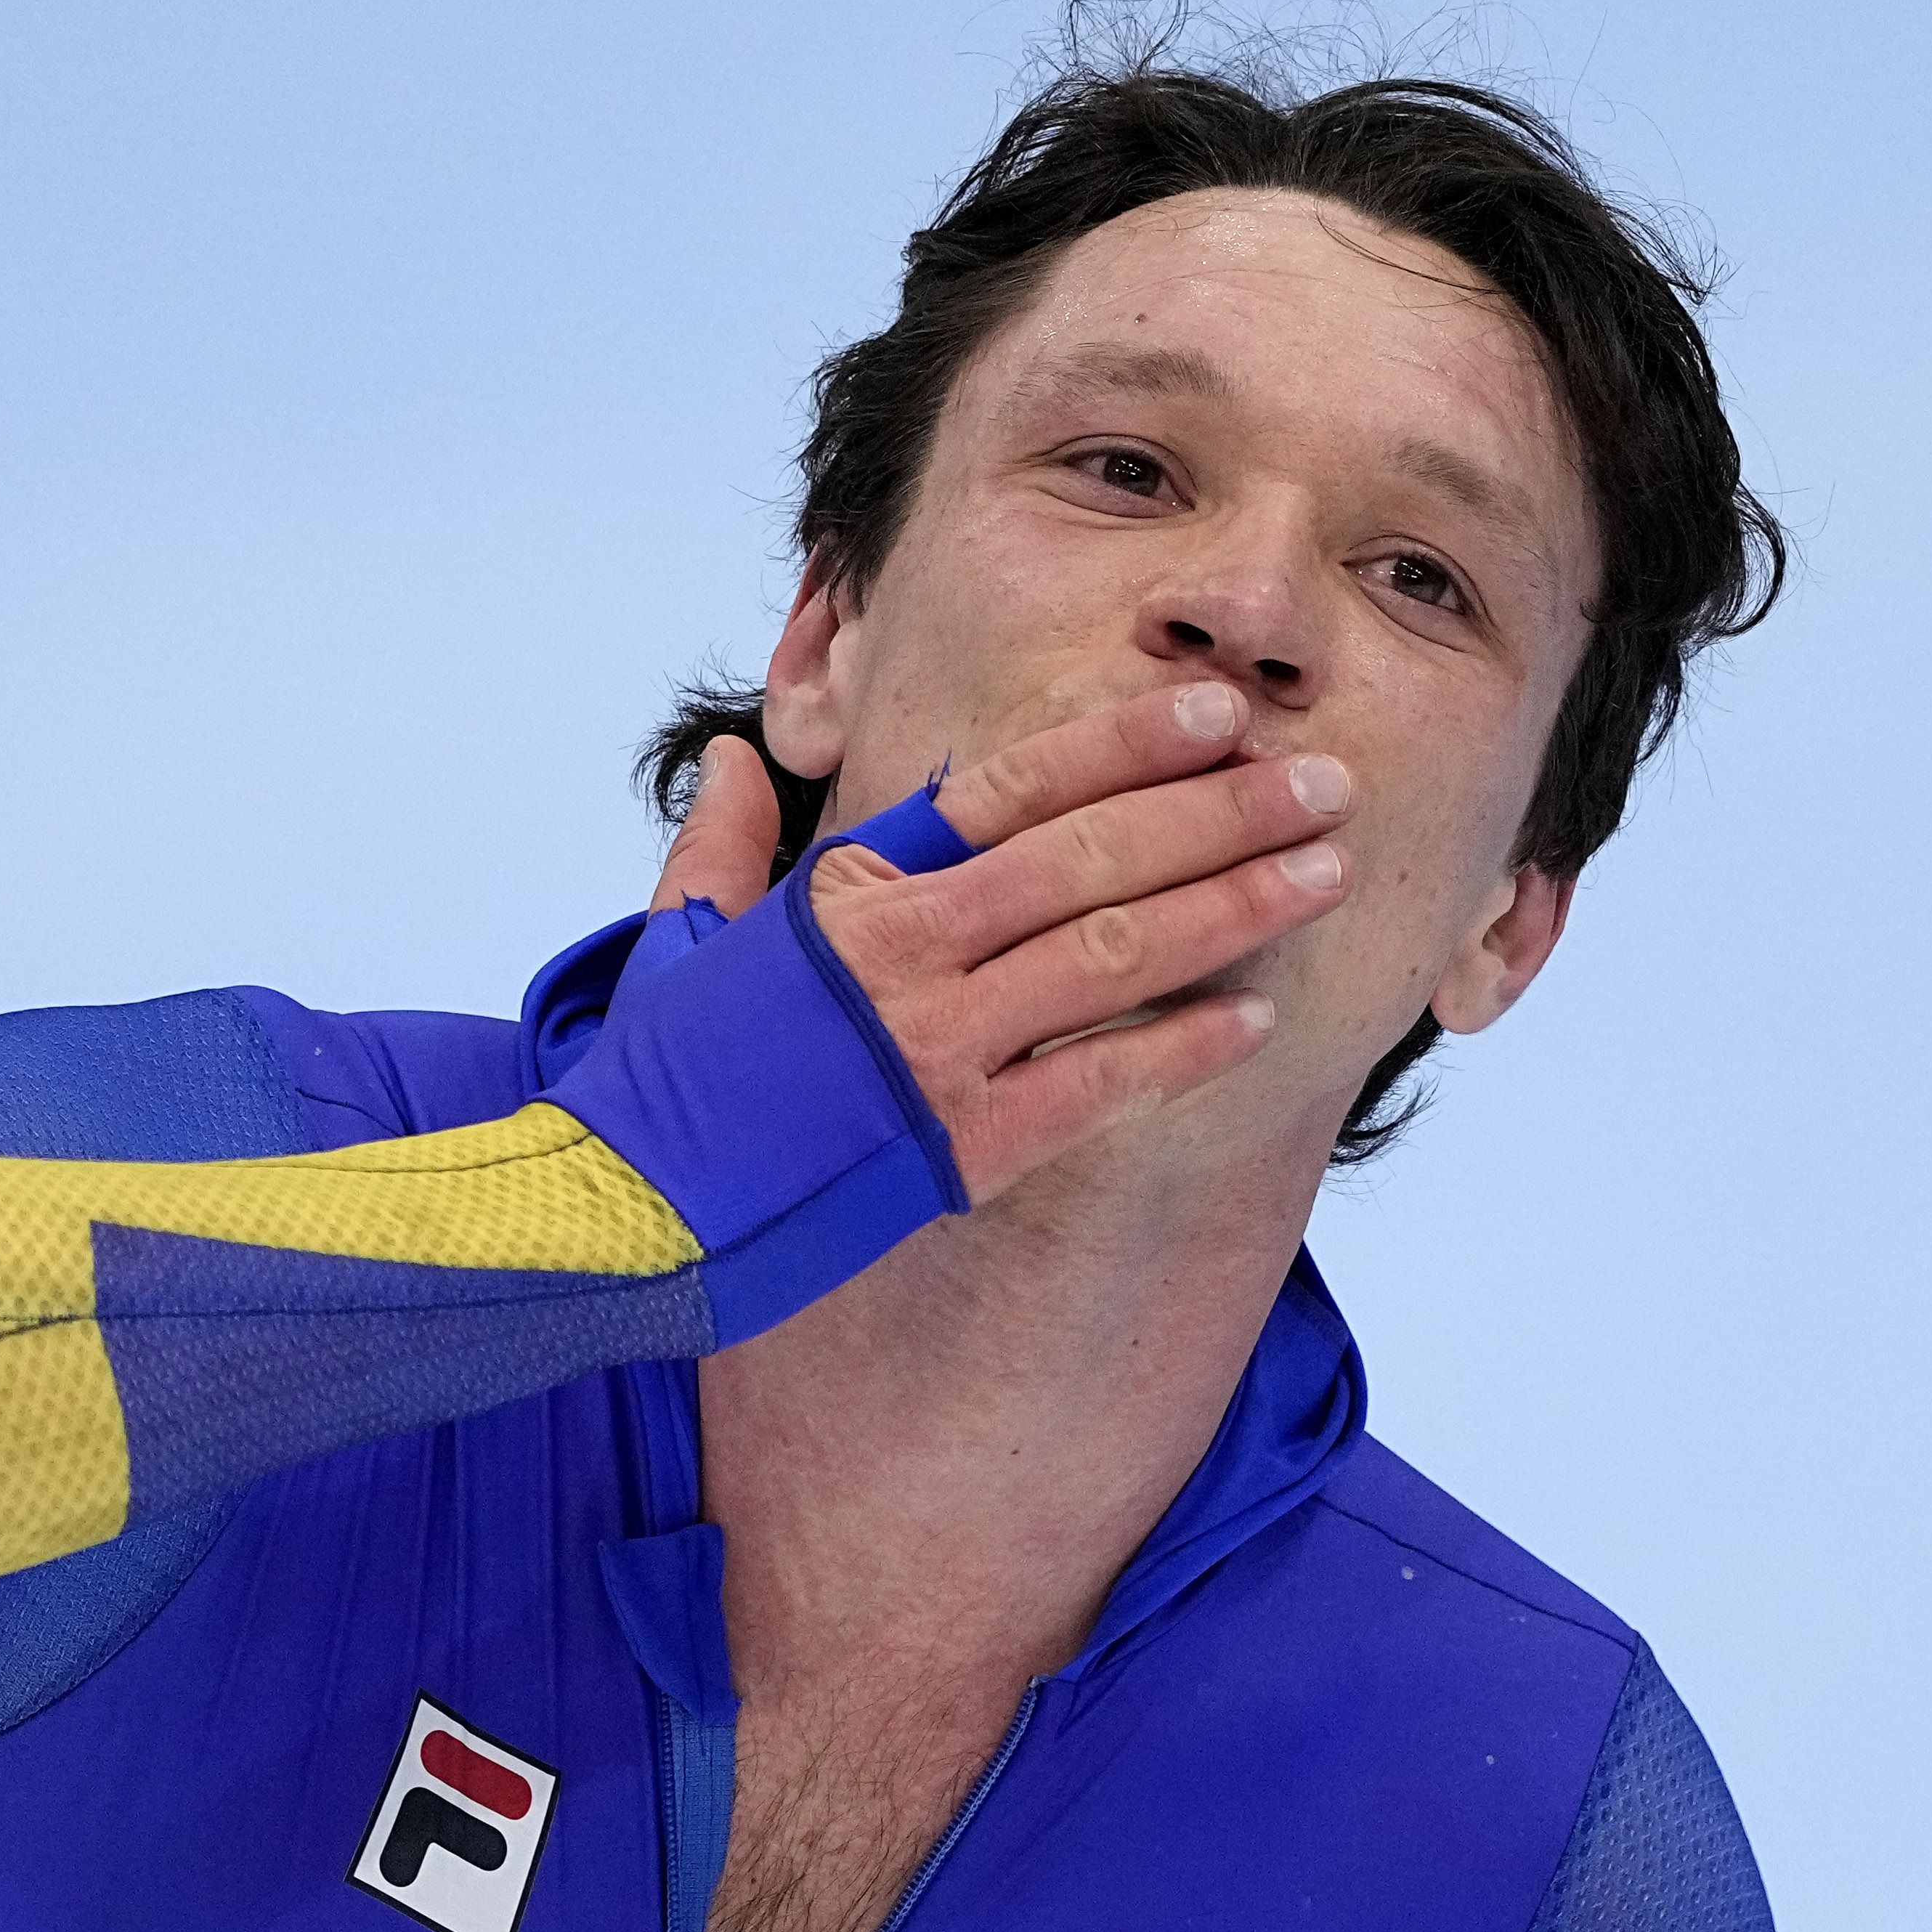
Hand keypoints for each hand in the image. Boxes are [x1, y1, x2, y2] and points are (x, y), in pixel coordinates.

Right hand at [648, 683, 1354, 1200]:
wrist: (607, 1216)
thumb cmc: (645, 1084)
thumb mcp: (676, 943)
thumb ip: (722, 847)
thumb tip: (739, 760)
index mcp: (847, 891)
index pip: (1009, 789)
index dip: (1122, 747)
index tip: (1213, 715)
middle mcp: (903, 956)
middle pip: (1093, 858)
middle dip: (1220, 812)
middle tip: (1323, 781)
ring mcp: (935, 1053)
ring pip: (1117, 954)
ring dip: (1234, 906)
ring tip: (1323, 869)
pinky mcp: (957, 1151)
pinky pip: (1099, 1087)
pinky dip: (1182, 1050)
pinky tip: (1260, 1021)